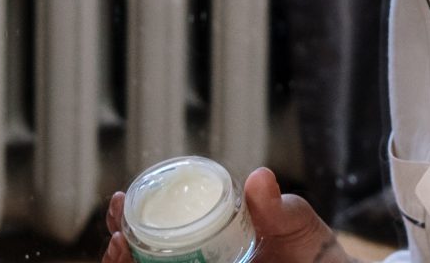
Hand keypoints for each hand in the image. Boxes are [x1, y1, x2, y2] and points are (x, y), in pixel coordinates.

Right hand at [102, 167, 354, 262]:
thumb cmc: (314, 256)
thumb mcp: (296, 226)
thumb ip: (278, 207)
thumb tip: (259, 175)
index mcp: (203, 247)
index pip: (152, 234)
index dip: (125, 220)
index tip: (119, 201)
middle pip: (136, 262)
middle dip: (115, 247)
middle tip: (116, 229)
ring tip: (120, 247)